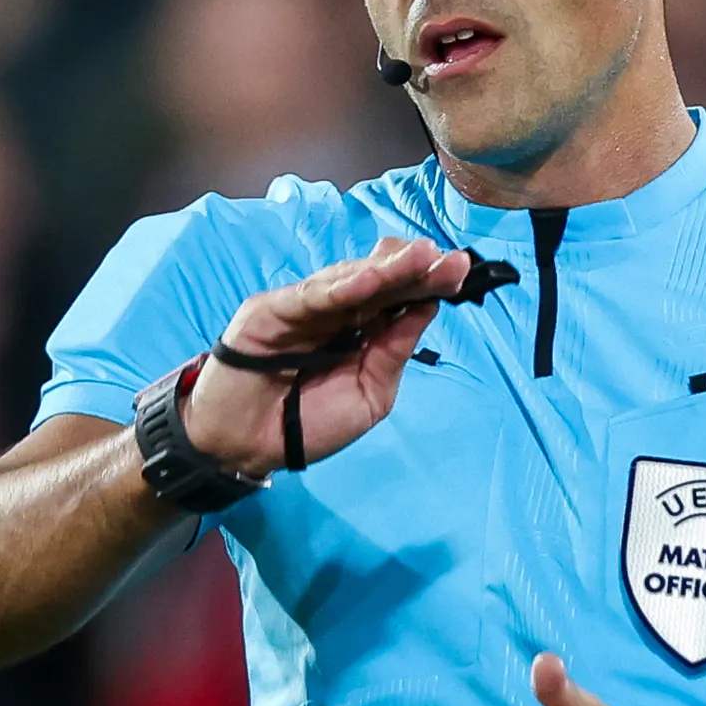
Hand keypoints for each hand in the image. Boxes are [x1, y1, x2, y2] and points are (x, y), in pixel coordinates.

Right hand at [180, 237, 469, 476]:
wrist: (244, 447)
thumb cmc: (305, 425)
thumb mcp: (368, 397)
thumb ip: (392, 353)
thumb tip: (427, 309)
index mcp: (361, 330)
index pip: (399, 299)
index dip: (428, 284)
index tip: (461, 272)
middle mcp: (336, 311)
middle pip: (381, 281)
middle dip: (417, 270)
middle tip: (453, 261)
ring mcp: (304, 306)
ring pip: (351, 279)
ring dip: (388, 268)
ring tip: (423, 258)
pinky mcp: (272, 309)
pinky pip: (312, 295)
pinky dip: (343, 286)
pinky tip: (373, 277)